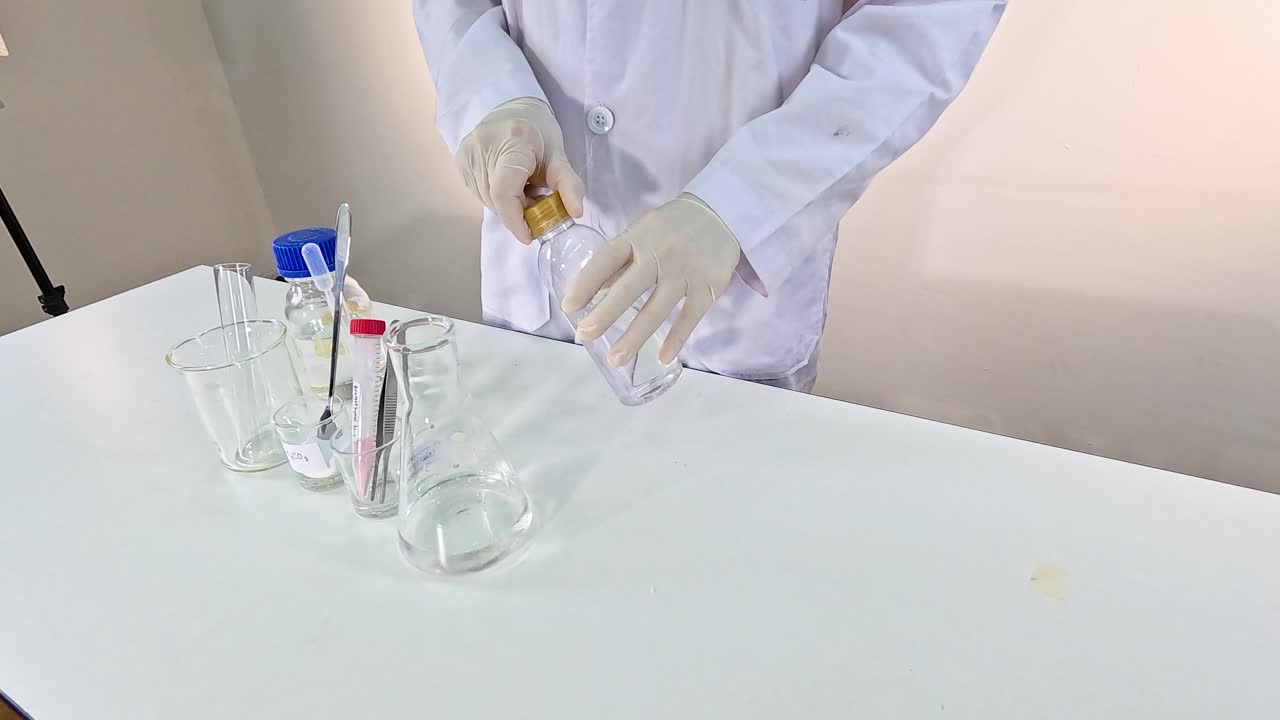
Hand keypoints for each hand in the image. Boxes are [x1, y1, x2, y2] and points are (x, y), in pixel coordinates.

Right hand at [455, 98, 584, 242]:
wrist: (512, 108)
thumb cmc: (538, 132)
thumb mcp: (559, 156)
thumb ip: (568, 185)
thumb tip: (577, 212)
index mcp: (512, 143)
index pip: (506, 194)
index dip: (516, 220)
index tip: (530, 235)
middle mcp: (483, 147)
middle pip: (498, 201)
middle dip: (519, 213)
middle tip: (537, 202)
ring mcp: (467, 154)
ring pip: (488, 200)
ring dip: (508, 206)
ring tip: (524, 189)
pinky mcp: (460, 161)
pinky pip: (480, 193)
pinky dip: (497, 197)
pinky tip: (510, 183)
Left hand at [562, 193, 740, 366]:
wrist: (721, 213)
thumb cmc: (672, 227)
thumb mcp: (642, 232)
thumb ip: (621, 260)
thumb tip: (594, 290)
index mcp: (638, 238)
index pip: (605, 260)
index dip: (585, 283)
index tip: (568, 307)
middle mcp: (659, 253)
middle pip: (628, 289)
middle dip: (604, 315)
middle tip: (584, 336)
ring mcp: (685, 271)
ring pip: (656, 310)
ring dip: (634, 337)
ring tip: (615, 359)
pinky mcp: (708, 286)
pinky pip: (689, 317)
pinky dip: (676, 339)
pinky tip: (662, 357)